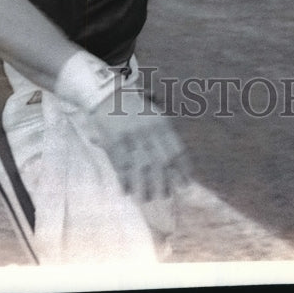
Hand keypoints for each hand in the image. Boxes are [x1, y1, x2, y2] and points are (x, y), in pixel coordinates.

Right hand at [86, 88, 191, 240]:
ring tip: (148, 198)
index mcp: (161, 123)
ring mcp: (131, 136)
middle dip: (165, 181)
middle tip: (166, 195)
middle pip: (161, 162)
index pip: (176, 150)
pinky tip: (127, 192)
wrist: (108, 94)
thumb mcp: (154, 115)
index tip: (185, 184)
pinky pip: (121, 165)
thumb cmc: (134, 108)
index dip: (182, 169)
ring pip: (142, 167)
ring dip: (146, 186)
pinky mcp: (114, 141)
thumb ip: (164, 135)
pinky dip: (124, 180)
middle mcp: (148, 130)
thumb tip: (177, 162)